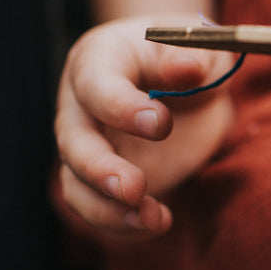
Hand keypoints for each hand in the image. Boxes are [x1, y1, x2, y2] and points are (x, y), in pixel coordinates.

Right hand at [55, 16, 235, 237]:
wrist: (186, 83)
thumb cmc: (188, 57)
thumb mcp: (197, 45)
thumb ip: (192, 56)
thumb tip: (187, 68)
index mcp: (99, 60)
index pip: (96, 85)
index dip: (121, 107)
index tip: (161, 124)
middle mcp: (82, 107)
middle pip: (73, 143)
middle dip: (100, 170)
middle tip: (134, 189)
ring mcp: (90, 147)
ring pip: (77, 185)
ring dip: (109, 209)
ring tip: (155, 219)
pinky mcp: (106, 181)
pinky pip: (99, 209)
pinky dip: (123, 225)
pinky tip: (159, 223)